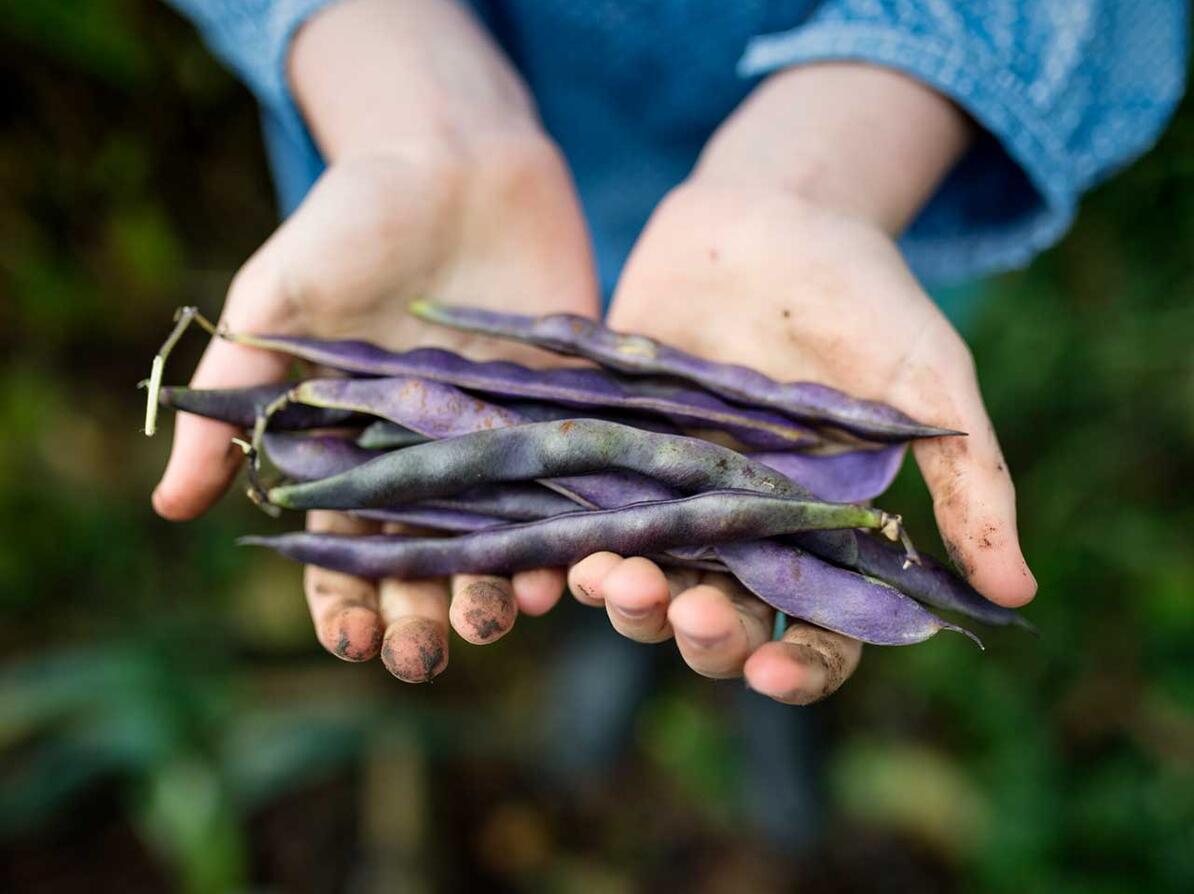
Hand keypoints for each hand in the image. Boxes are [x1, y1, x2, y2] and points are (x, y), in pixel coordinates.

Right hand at [152, 0, 597, 678]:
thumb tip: (170, 504)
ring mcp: (502, 442)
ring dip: (498, 590)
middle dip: (422, 619)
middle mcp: (431, 461)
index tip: (350, 641)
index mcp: (356, 450)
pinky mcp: (565, 411)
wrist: (457, 158)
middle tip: (423, 657)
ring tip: (495, 620)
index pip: (345, 551)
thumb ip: (234, 400)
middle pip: (426, 565)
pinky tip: (573, 563)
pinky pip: (572, 487)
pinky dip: (572, 528)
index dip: (343, 604)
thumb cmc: (351, 222)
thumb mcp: (276, 301)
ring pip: (502, 543)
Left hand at [568, 64, 1035, 704]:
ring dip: (627, 597)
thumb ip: (968, 479)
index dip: (799, 666)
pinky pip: (582, 511)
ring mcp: (673, 492)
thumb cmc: (866, 296)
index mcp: (824, 533)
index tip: (774, 668)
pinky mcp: (614, 449)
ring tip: (610, 579)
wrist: (773, 213)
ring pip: (647, 578)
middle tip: (690, 612)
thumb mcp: (929, 378)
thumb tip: (1016, 589)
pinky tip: (549, 553)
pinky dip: (560, 541)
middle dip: (702, 632)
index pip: (817, 632)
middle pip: (720, 617)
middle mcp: (744, 528)